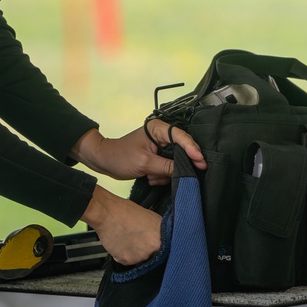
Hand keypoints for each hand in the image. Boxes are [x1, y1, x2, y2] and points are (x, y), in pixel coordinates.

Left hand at [71, 123, 204, 185]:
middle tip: (173, 175)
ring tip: (151, 176)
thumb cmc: (120, 157)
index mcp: (158, 129)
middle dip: (176, 165)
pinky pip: (168, 168)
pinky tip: (149, 177)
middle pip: (182, 151)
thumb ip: (166, 167)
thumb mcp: (144, 163)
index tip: (201, 162)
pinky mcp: (158, 157)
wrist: (105, 161)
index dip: (193, 149)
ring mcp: (160, 147)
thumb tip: (186, 172)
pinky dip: (160, 176)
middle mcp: (161, 135)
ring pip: (175, 162)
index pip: (181, 137)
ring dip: (164, 173)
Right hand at [80, 185, 162, 266]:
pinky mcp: (128, 260)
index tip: (153, 245)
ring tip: (128, 239)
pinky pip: (127, 261)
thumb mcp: (151, 217)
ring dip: (134, 253)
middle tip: (137, 240)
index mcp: (162, 237)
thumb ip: (158, 232)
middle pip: (153, 257)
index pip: (166, 251)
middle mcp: (153, 248)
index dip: (159, 249)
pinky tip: (121, 243)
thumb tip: (161, 239)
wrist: (107, 213)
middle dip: (146, 251)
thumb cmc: (126, 212)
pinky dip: (123, 255)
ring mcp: (141, 256)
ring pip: (140, 260)